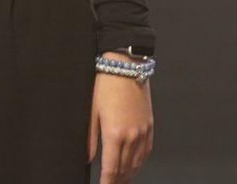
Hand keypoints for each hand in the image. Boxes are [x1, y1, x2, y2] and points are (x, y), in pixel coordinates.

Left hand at [90, 61, 153, 183]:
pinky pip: (147, 150)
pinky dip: (140, 162)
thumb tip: (86, 158)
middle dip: (117, 181)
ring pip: (137, 162)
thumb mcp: (91, 111)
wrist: (126, 65)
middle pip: (125, 169)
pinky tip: (134, 165)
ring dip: (129, 174)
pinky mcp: (149, 124)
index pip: (111, 169)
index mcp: (115, 133)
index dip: (107, 182)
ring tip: (121, 180)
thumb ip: (89, 139)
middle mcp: (132, 135)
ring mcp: (143, 130)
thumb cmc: (106, 83)